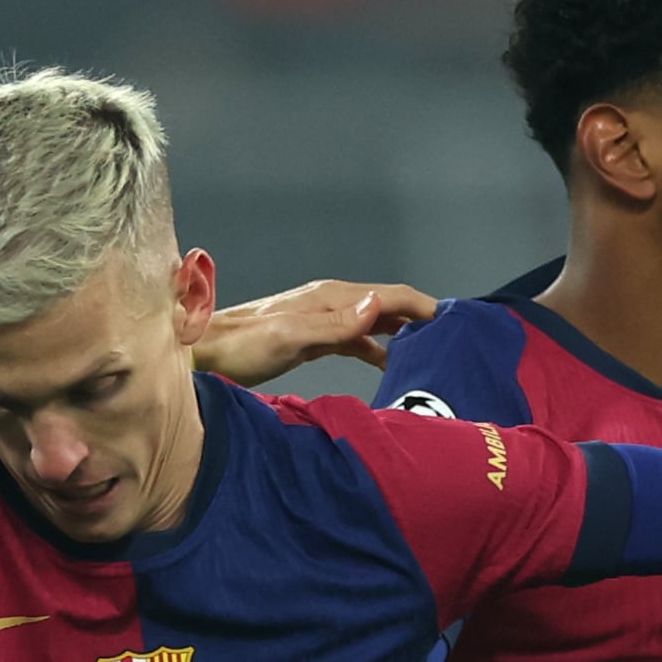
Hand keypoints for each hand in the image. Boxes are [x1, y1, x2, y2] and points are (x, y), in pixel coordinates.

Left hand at [196, 278, 439, 386]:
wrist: (203, 354)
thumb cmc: (240, 348)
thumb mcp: (290, 337)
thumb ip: (335, 325)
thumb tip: (378, 305)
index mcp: (331, 298)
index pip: (391, 296)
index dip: (426, 306)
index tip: (457, 323)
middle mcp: (331, 303)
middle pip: (388, 305)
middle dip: (422, 318)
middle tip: (455, 340)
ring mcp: (322, 321)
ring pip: (375, 321)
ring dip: (403, 334)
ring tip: (431, 354)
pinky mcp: (314, 339)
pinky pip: (358, 339)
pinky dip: (379, 348)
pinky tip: (390, 364)